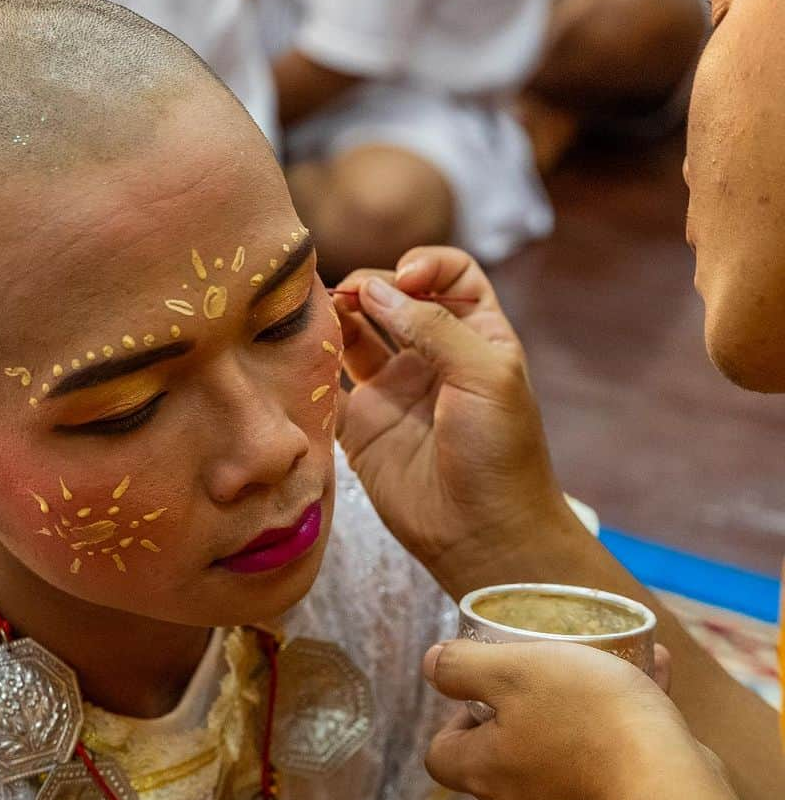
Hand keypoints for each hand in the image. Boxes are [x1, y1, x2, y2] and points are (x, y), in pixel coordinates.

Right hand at [334, 247, 571, 593]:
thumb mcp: (485, 375)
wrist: (482, 534)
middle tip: (347, 294)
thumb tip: (376, 289)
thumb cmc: (500, 452)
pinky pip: (328, 388)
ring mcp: (393, 390)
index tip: (404, 278)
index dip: (426, 265)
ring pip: (354, 336)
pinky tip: (299, 354)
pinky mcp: (360, 426)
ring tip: (315, 311)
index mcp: (476, 336)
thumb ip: (433, 326)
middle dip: (369, 285)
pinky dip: (311, 368)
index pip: (451, 275)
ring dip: (336, 318)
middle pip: (393, 297)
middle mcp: (431, 356)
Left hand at [422, 639, 695, 799]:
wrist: (672, 784)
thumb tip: (430, 664)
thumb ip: (462, 666)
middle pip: (500, 760)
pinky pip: (609, 772)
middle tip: (548, 679)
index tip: (490, 690)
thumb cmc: (584, 717)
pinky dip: (622, 734)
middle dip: (522, 714)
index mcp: (484, 775)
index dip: (457, 718)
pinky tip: (655, 676)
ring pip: (561, 761)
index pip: (442, 754)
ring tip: (611, 668)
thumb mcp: (512, 670)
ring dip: (578, 716)